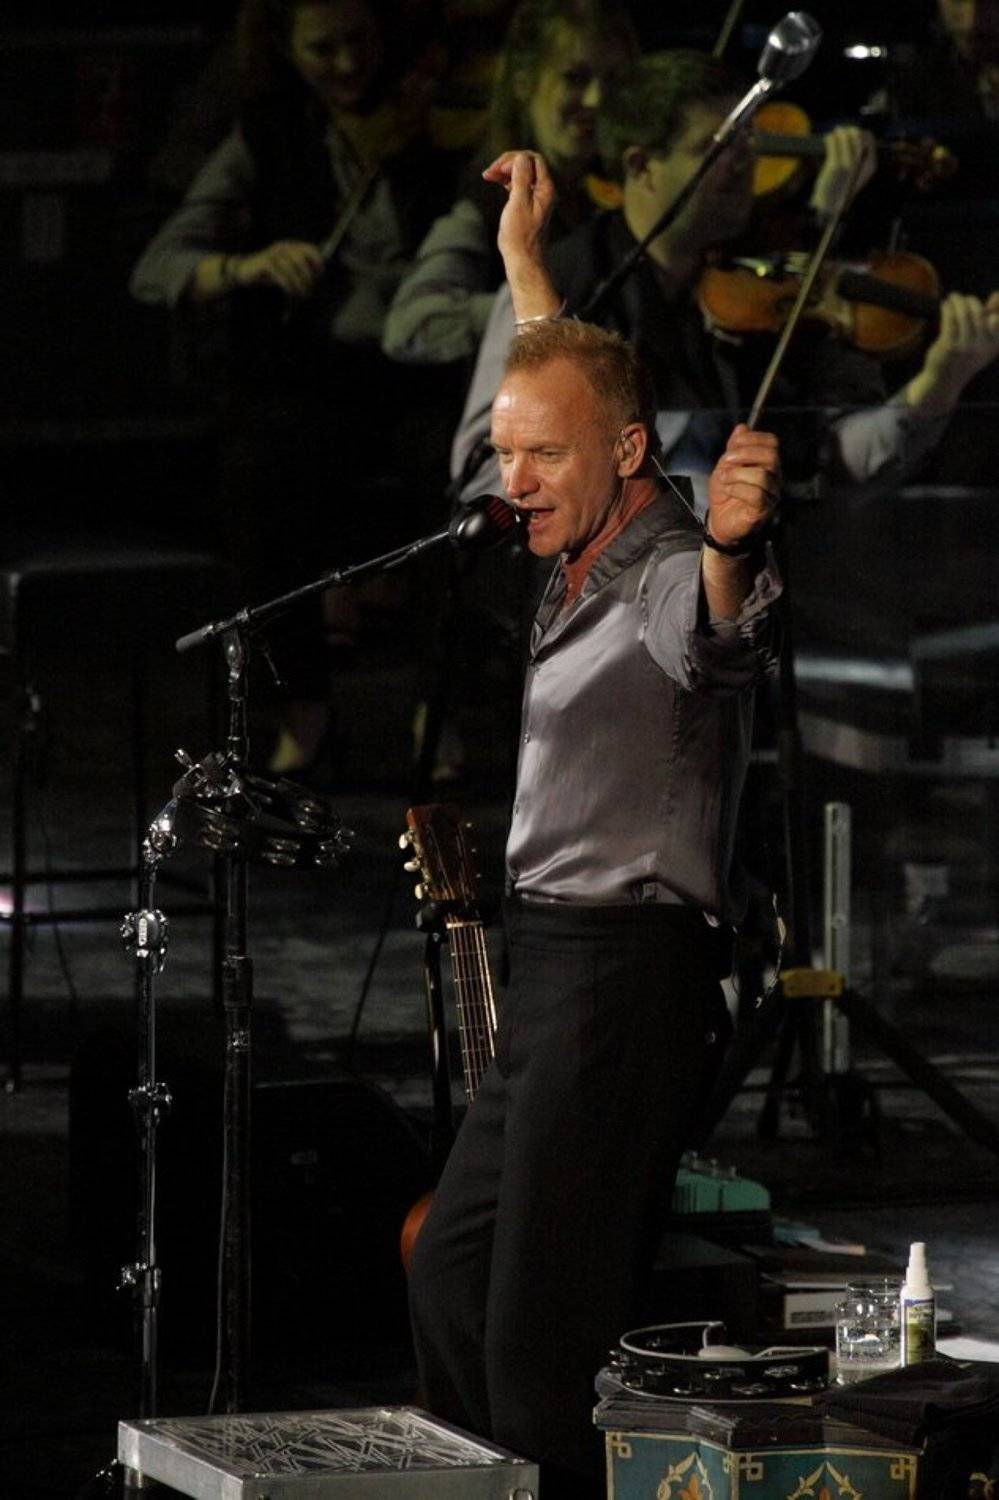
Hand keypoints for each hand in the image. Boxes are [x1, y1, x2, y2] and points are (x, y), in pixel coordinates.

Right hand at [234, 239, 323, 298]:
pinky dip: (288, 285)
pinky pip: (280, 274)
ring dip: (299, 284)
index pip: (310, 249)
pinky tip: (290, 293)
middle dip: (308, 276)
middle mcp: (283, 247)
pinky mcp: (265, 264)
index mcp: (291, 246)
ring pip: (292, 268)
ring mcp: (273, 254)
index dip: (318, 263)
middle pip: (302, 259)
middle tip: (309, 289)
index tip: (319, 277)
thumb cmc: (269, 273)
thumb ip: (300, 270)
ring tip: (301, 295)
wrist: (244, 272)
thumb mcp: (286, 270)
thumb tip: (317, 278)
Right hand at [483, 150, 555, 267]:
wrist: (523, 259)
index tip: (498, 169)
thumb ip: (521, 178)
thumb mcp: (519, 203)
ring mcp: (536, 197)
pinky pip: (518, 183)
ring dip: (505, 171)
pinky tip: (496, 182)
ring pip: (521, 173)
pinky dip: (506, 180)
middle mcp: (543, 191)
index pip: (533, 159)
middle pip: (527, 164)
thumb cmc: (520, 235)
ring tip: (488, 176)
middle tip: (489, 172)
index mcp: (545, 188)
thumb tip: (520, 157)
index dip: (514, 159)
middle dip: (508, 163)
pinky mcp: (527, 204)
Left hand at [705, 424, 780, 547]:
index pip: (771, 442)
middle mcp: (774, 476)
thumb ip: (734, 447)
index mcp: (767, 462)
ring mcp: (771, 494)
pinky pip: (755, 494)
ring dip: (737, 474)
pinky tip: (729, 491)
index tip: (731, 447)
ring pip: (762, 475)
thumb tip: (742, 427)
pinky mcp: (763, 510)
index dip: (752, 439)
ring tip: (724, 479)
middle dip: (745, 454)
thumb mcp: (726, 465)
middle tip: (726, 461)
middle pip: (771, 455)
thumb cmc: (726, 492)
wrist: (719, 520)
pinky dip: (737, 489)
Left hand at [810, 126, 876, 219]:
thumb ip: (860, 158)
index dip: (861, 133)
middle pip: (857, 135)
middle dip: (849, 130)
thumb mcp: (857, 174)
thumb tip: (856, 135)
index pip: (869, 139)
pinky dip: (829, 139)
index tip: (853, 132)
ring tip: (834, 134)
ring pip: (844, 137)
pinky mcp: (835, 166)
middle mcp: (861, 164)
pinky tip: (827, 139)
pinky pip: (832, 143)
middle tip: (841, 131)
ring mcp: (848, 164)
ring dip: (838, 133)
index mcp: (870, 166)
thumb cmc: (842, 188)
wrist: (830, 206)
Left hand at [917, 291, 998, 401]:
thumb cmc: (965, 356)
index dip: (998, 308)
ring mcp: (965, 348)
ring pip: (963, 315)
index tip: (991, 301)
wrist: (945, 380)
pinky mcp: (949, 347)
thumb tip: (995, 295)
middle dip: (969, 301)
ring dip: (957, 301)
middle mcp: (982, 347)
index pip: (998, 322)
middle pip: (978, 313)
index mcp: (994, 345)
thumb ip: (990, 318)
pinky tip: (945, 304)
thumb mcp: (983, 341)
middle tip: (960, 298)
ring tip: (952, 297)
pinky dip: (948, 308)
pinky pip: (950, 320)